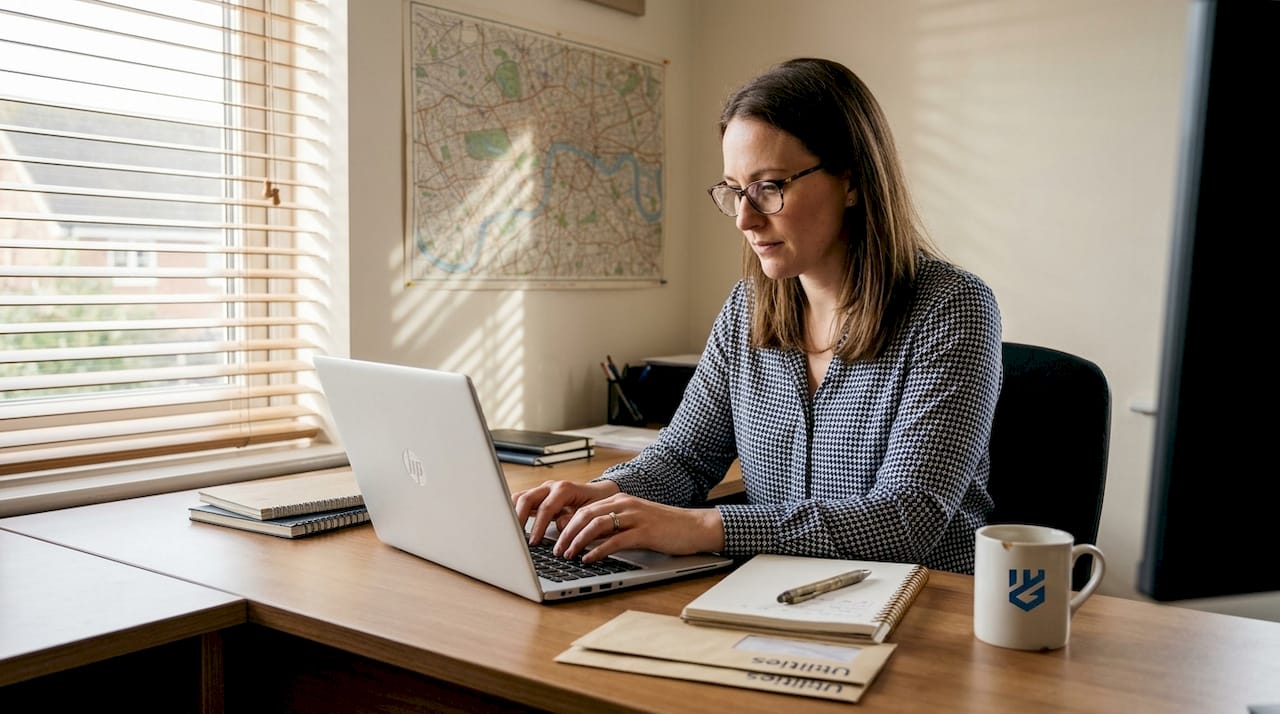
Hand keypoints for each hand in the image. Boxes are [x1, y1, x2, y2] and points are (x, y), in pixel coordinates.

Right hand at [512, 479, 619, 546]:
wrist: (600, 493)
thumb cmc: (596, 503)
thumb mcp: (590, 513)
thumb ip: (574, 520)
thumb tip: (558, 526)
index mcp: (564, 489)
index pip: (546, 508)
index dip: (538, 526)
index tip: (533, 542)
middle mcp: (550, 487)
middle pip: (527, 499)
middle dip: (519, 519)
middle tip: (516, 538)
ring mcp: (542, 490)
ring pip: (520, 497)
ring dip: (514, 514)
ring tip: (510, 532)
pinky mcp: (538, 496)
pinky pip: (521, 501)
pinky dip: (515, 511)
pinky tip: (513, 525)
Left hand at [551, 493, 724, 562]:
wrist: (695, 526)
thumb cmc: (665, 528)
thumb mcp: (635, 522)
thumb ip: (614, 526)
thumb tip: (588, 539)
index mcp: (620, 500)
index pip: (585, 509)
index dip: (567, 524)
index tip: (556, 539)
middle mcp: (625, 505)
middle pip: (585, 515)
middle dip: (567, 533)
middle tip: (557, 550)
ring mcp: (635, 517)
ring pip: (596, 526)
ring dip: (578, 542)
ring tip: (568, 555)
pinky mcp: (645, 532)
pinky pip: (615, 541)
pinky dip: (598, 551)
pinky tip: (589, 560)